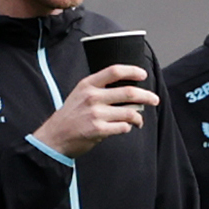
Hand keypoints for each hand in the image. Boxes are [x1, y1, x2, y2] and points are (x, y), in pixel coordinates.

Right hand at [33, 66, 154, 157]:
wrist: (54, 137)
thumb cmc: (70, 116)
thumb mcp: (79, 94)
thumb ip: (98, 89)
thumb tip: (126, 90)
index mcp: (88, 84)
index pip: (114, 71)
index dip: (132, 71)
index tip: (143, 74)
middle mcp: (92, 97)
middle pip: (128, 92)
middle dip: (146, 96)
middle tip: (154, 99)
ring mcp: (96, 114)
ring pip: (129, 112)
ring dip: (138, 117)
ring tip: (139, 120)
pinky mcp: (98, 130)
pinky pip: (123, 127)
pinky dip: (127, 128)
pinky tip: (125, 128)